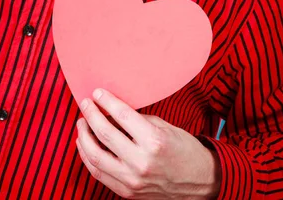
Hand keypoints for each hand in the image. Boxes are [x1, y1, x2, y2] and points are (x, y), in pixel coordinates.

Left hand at [76, 88, 221, 198]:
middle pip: (104, 133)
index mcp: (154, 141)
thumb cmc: (184, 150)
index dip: (106, 101)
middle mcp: (141, 162)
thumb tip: (112, 110)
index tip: (97, 92)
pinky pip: (99, 173)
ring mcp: (133, 180)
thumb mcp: (165, 127)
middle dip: (90, 114)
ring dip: (84, 136)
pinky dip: (88, 157)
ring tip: (81, 123)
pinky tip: (85, 144)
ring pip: (95, 156)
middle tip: (85, 103)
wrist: (200, 182)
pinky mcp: (127, 192)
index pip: (121, 115)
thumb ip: (137, 120)